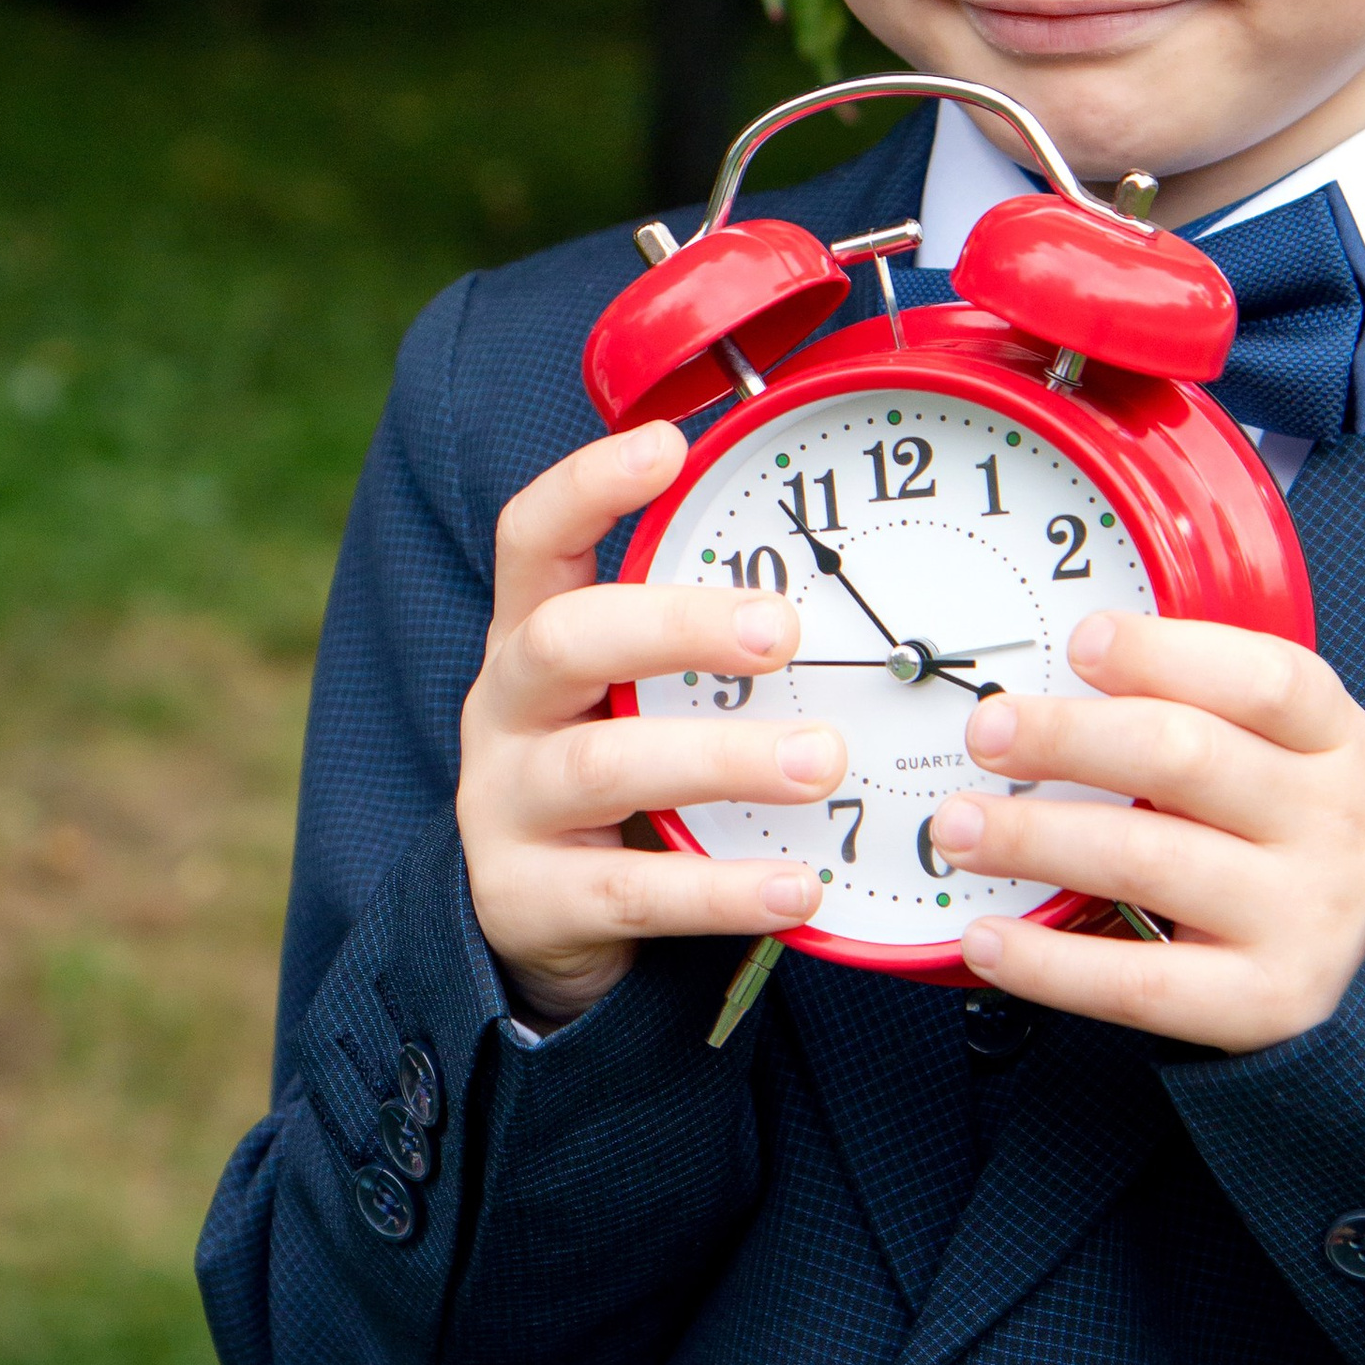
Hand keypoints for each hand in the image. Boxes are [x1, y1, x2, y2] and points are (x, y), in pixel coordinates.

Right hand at [457, 420, 843, 1028]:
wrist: (540, 920)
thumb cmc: (618, 776)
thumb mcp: (634, 694)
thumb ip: (703, 648)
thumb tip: (859, 599)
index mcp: (532, 637)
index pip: (532, 537)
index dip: (586, 485)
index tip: (665, 445)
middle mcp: (505, 708)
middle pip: (565, 640)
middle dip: (676, 625)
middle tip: (784, 630)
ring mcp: (506, 804)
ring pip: (603, 766)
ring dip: (721, 758)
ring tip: (821, 762)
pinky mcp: (527, 899)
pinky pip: (631, 892)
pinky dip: (720, 888)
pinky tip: (797, 886)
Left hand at [929, 613, 1364, 1053]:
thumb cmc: (1294, 829)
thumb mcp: (1289, 751)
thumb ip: (1201, 706)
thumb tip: (1057, 676)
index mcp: (1335, 742)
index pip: (1266, 679)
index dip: (1165, 655)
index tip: (1080, 644)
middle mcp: (1329, 824)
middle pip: (1186, 758)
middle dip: (1068, 738)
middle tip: (989, 732)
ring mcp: (1300, 916)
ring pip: (1146, 861)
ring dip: (1033, 837)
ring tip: (959, 827)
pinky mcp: (1260, 1000)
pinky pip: (1138, 980)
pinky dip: (1048, 960)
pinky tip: (989, 935)